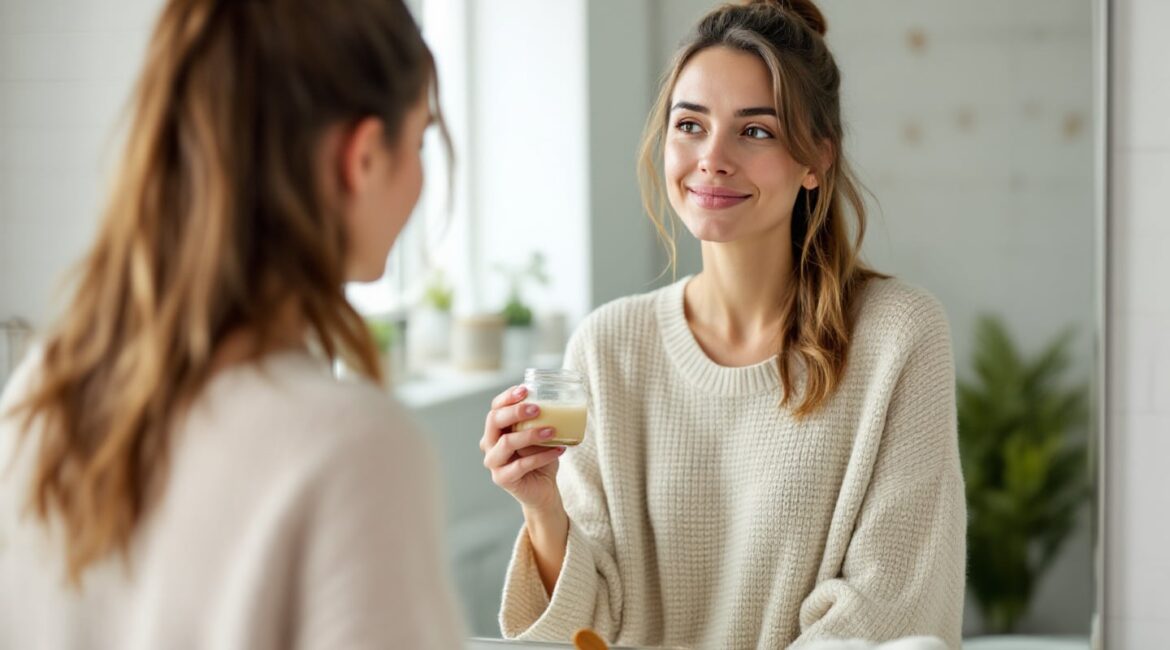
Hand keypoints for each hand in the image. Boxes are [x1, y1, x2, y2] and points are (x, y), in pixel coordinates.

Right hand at [480, 385, 565, 512]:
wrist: (543, 489)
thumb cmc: (540, 457)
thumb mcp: (540, 435)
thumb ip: (539, 421)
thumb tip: (554, 401)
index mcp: (496, 429)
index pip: (495, 408)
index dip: (508, 397)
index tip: (526, 389)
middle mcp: (489, 444)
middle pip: (494, 421)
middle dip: (515, 411)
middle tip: (537, 409)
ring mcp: (493, 462)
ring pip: (506, 443)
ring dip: (530, 434)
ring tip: (553, 431)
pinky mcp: (502, 479)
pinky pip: (521, 465)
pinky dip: (542, 456)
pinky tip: (559, 450)